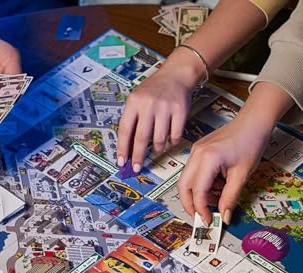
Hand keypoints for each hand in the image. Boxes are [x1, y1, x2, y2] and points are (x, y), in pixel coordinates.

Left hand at [117, 47, 203, 172]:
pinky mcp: (180, 111)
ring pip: (159, 140)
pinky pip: (175, 136)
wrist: (176, 74)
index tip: (122, 162)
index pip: (125, 130)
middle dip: (138, 156)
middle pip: (141, 138)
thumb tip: (127, 148)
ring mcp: (165, 108)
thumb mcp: (137, 99)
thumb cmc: (154, 90)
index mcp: (134, 102)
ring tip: (156, 148)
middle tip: (137, 168)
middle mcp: (148, 104)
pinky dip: (172, 142)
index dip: (122, 148)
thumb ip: (132, 120)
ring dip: (157, 148)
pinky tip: (169, 139)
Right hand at [177, 81, 292, 224]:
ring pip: (186, 180)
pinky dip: (202, 184)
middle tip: (202, 216)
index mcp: (208, 159)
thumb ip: (230, 198)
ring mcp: (195, 151)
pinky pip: (194, 172)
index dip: (201, 209)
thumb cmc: (250, 142)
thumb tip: (224, 216)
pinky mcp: (198, 151)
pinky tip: (217, 186)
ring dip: (198, 194)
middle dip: (190, 204)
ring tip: (217, 198)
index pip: (197, 192)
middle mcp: (196, 154)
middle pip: (183, 186)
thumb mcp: (242, 175)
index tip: (208, 220)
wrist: (253, 122)